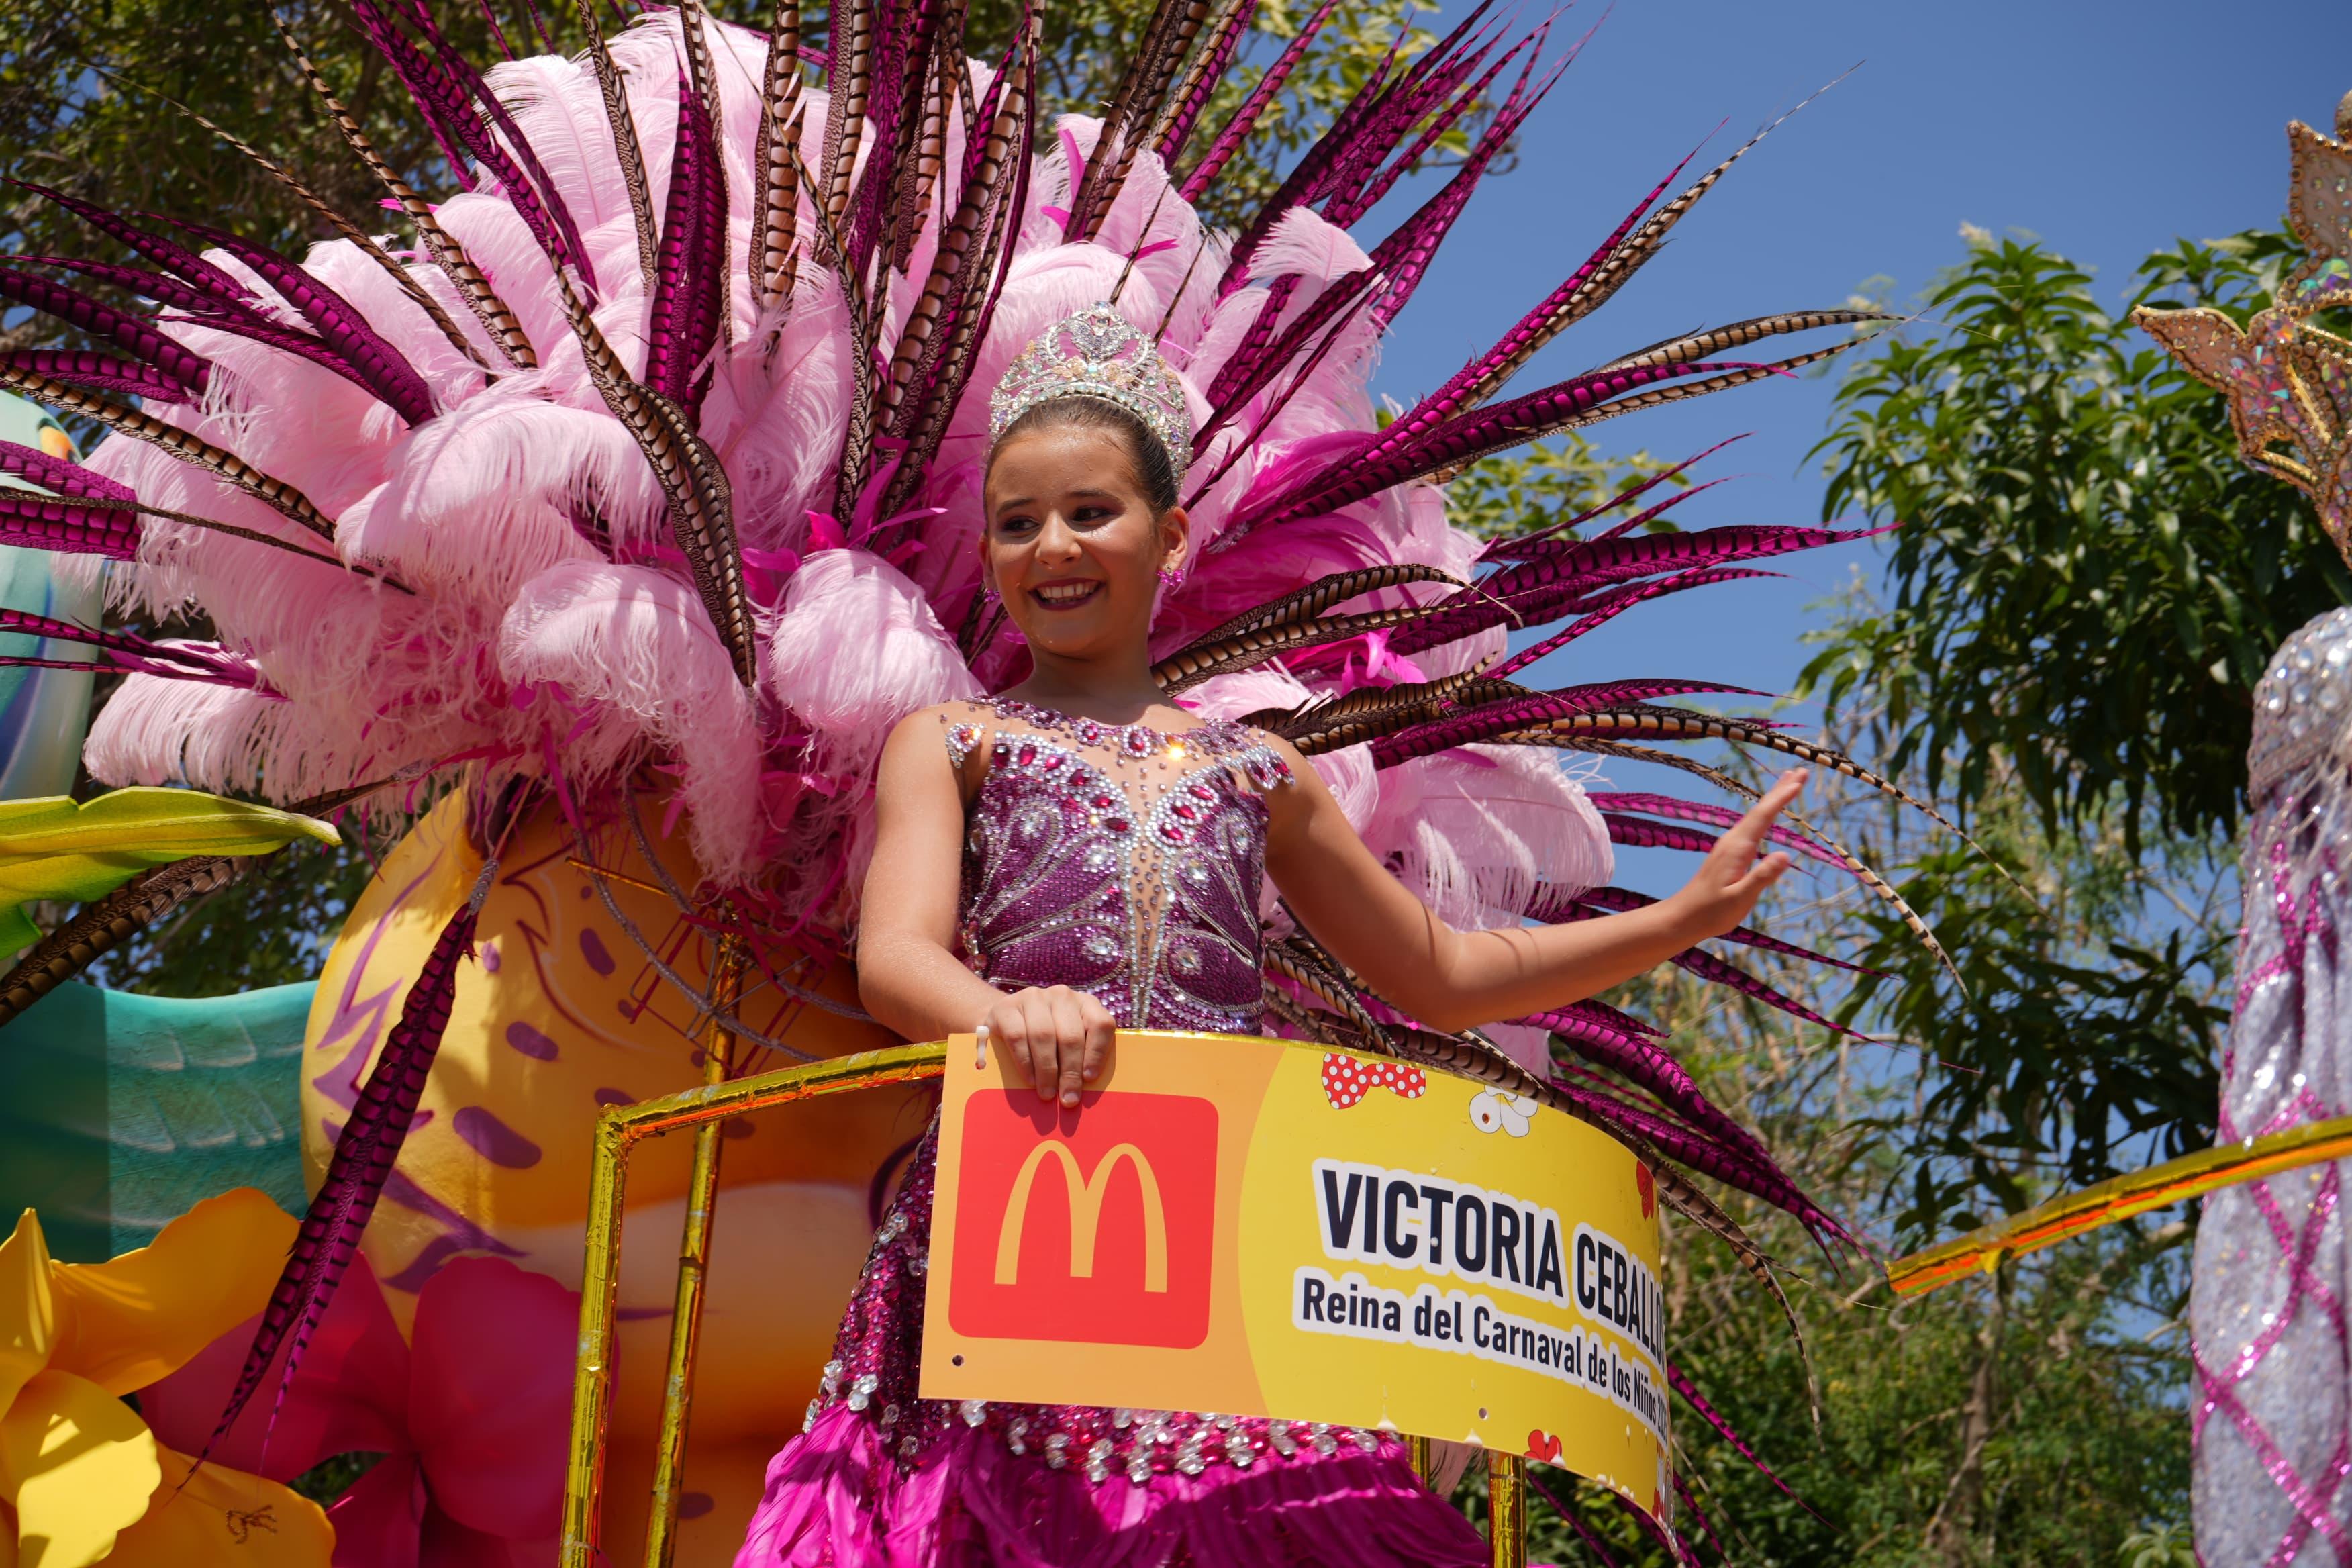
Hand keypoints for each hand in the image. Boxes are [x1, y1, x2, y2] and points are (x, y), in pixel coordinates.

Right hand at [979, 985, 1114, 1108]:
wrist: (1008, 1020)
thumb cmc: (1048, 1040)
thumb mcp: (1069, 1042)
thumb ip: (1081, 1057)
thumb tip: (1081, 1090)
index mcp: (1086, 1004)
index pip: (1100, 1024)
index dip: (1097, 1053)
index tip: (1089, 1078)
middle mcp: (1062, 996)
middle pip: (1070, 1036)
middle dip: (1070, 1072)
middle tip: (1068, 1098)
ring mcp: (1033, 998)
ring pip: (1044, 1036)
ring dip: (1047, 1070)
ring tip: (1047, 1094)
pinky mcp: (1006, 1007)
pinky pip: (1017, 1037)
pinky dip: (1025, 1062)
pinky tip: (1030, 1080)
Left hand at [1661, 769, 1807, 942]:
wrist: (1682, 918)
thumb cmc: (1710, 912)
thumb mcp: (1740, 898)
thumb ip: (1761, 877)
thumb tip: (1786, 855)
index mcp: (1736, 848)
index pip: (1763, 816)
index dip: (1782, 797)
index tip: (1799, 780)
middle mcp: (1731, 841)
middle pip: (1760, 809)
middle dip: (1780, 789)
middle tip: (1802, 771)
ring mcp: (1728, 846)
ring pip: (1755, 816)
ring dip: (1772, 799)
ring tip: (1788, 783)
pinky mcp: (1728, 854)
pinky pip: (1751, 826)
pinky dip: (1764, 815)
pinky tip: (1766, 816)